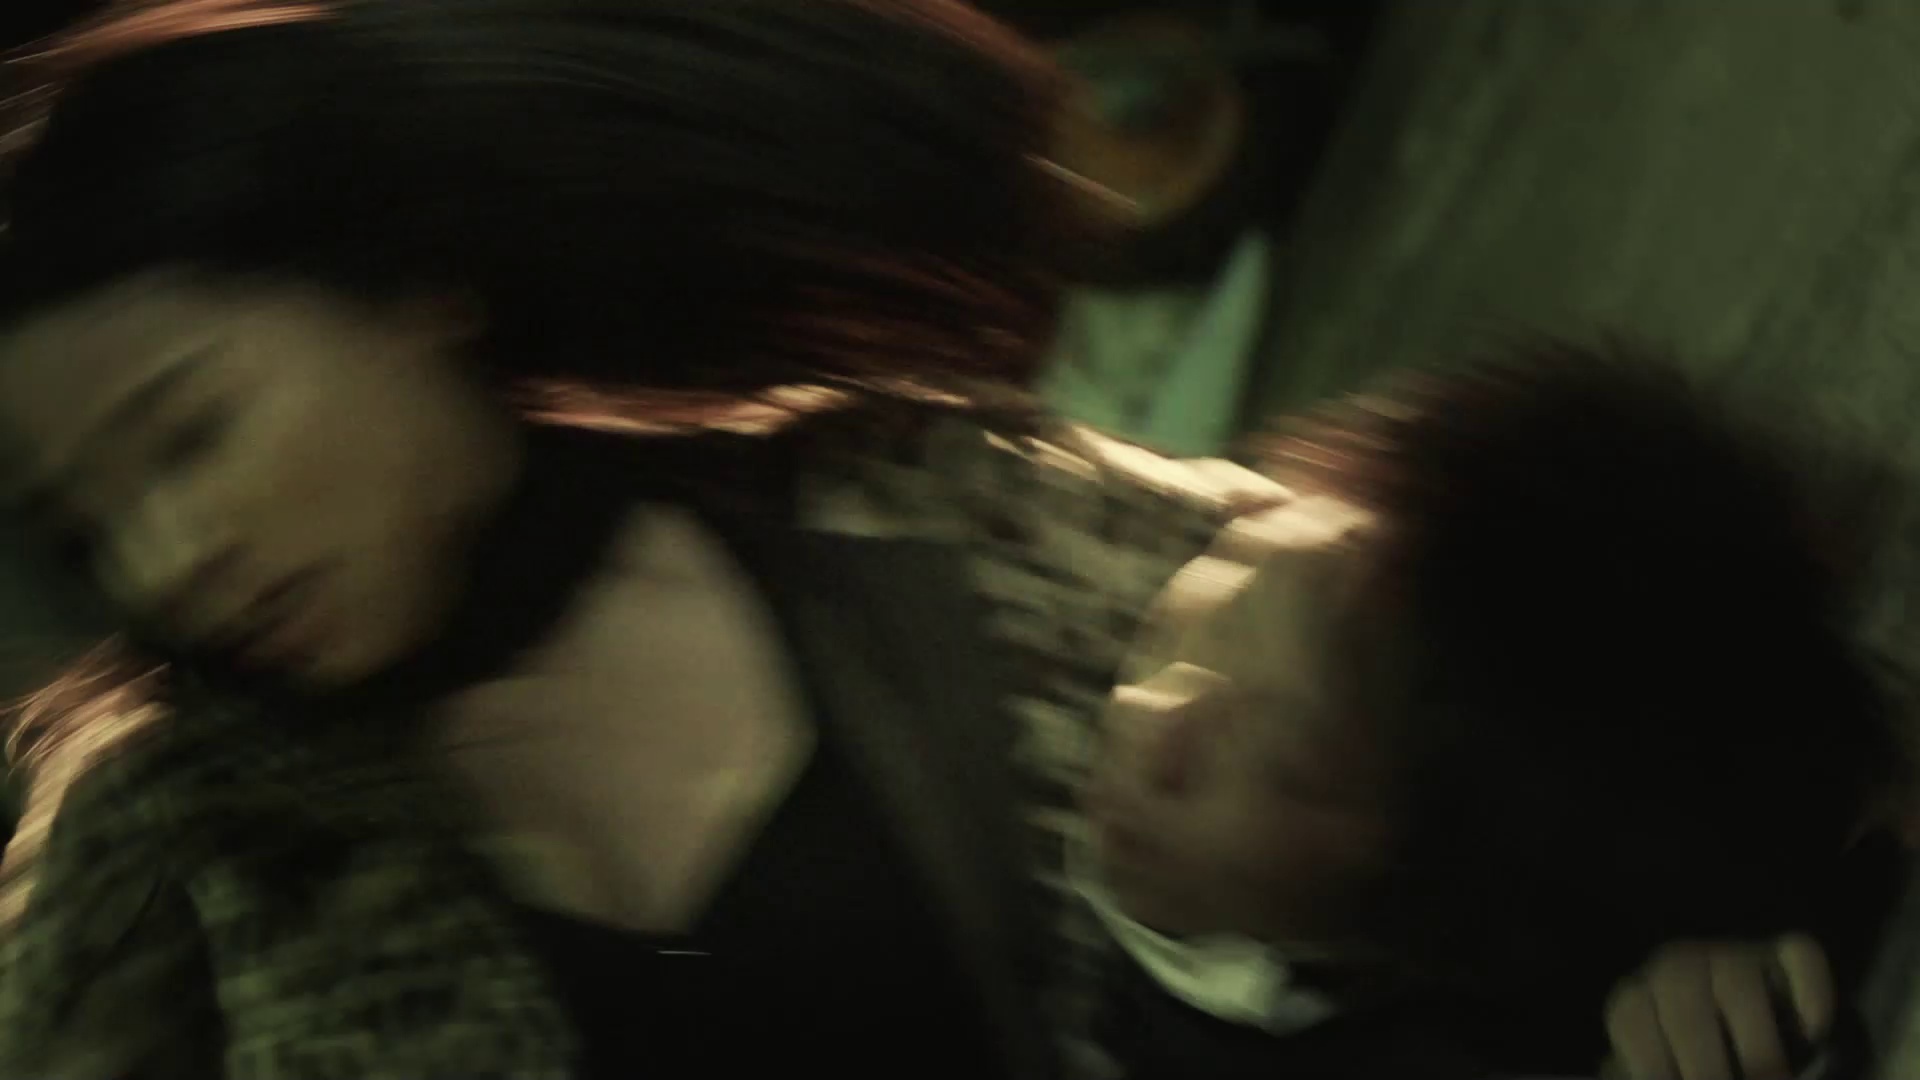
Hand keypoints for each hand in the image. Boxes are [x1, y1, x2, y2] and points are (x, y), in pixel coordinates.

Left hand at [1601, 935, 1832, 1079]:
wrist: (1738, 1037)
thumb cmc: (1687, 1064)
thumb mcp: (1669, 1071)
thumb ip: (1664, 1074)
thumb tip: (1659, 1079)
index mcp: (1636, 1002)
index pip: (1630, 1020)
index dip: (1650, 1065)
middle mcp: (1677, 968)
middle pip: (1682, 999)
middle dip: (1704, 1062)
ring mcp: (1731, 955)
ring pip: (1737, 978)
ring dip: (1756, 1043)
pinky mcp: (1784, 953)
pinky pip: (1798, 955)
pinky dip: (1810, 990)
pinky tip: (1812, 1032)